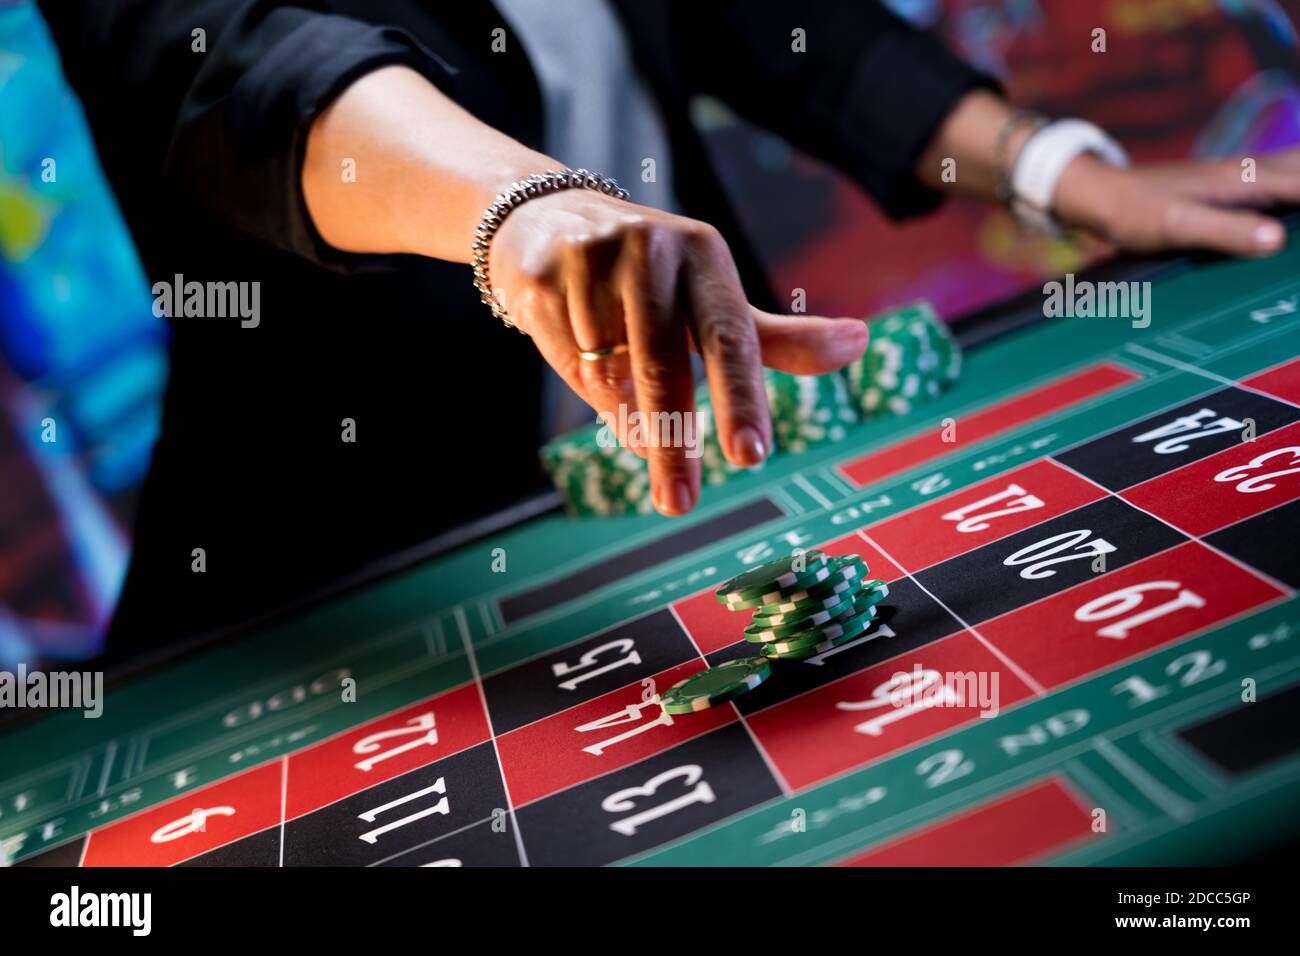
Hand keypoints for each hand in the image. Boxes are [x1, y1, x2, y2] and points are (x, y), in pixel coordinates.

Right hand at [488, 188, 867, 515]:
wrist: (548, 221)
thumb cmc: (651, 277)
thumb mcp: (713, 299)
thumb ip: (778, 336)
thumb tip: (860, 343)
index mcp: (705, 255)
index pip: (731, 337)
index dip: (741, 398)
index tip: (750, 457)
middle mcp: (652, 250)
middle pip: (664, 368)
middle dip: (671, 444)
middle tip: (679, 503)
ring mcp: (593, 261)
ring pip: (611, 374)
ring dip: (622, 407)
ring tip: (624, 395)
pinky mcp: (545, 279)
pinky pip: (570, 361)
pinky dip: (583, 381)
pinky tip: (586, 360)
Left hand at [1054, 148, 1299, 256]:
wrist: (1099, 195)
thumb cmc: (1134, 212)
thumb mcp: (1178, 227)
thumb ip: (1227, 233)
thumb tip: (1277, 241)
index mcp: (1248, 180)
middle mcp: (1253, 172)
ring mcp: (1244, 177)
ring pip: (1298, 174)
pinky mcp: (1233, 188)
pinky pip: (1283, 184)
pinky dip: (1297, 190)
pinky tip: (1290, 214)